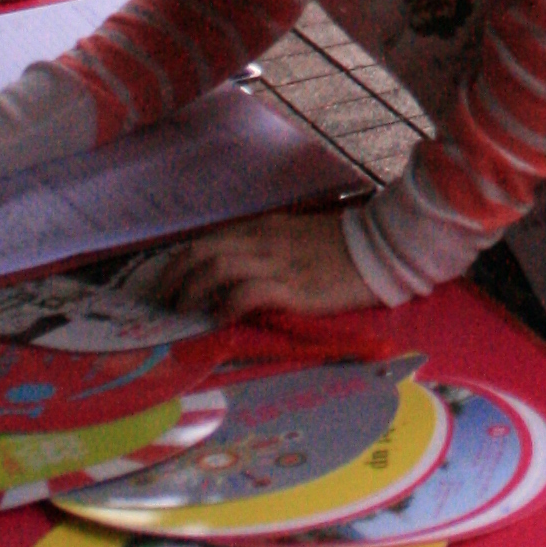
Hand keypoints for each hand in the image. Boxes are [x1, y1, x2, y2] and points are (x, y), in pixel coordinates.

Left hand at [153, 211, 371, 321]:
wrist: (382, 249)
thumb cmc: (342, 246)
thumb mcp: (296, 236)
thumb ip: (266, 247)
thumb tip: (236, 268)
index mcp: (264, 228)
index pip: (209, 240)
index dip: (181, 261)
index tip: (168, 281)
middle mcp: (264, 242)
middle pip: (204, 251)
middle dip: (176, 276)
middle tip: (164, 299)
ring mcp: (278, 264)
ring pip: (218, 268)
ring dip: (192, 290)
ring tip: (183, 310)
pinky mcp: (295, 289)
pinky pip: (249, 293)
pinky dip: (227, 305)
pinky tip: (219, 318)